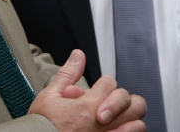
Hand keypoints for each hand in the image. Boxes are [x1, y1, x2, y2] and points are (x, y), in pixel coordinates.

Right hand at [28, 50, 145, 130]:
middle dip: (125, 100)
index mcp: (89, 105)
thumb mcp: (49, 96)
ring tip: (120, 120)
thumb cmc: (41, 126)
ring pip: (137, 125)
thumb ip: (67, 74)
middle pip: (133, 102)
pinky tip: (117, 131)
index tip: (95, 92)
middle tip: (115, 104)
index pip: (110, 83)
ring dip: (131, 120)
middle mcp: (103, 122)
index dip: (103, 84)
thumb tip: (79, 55)